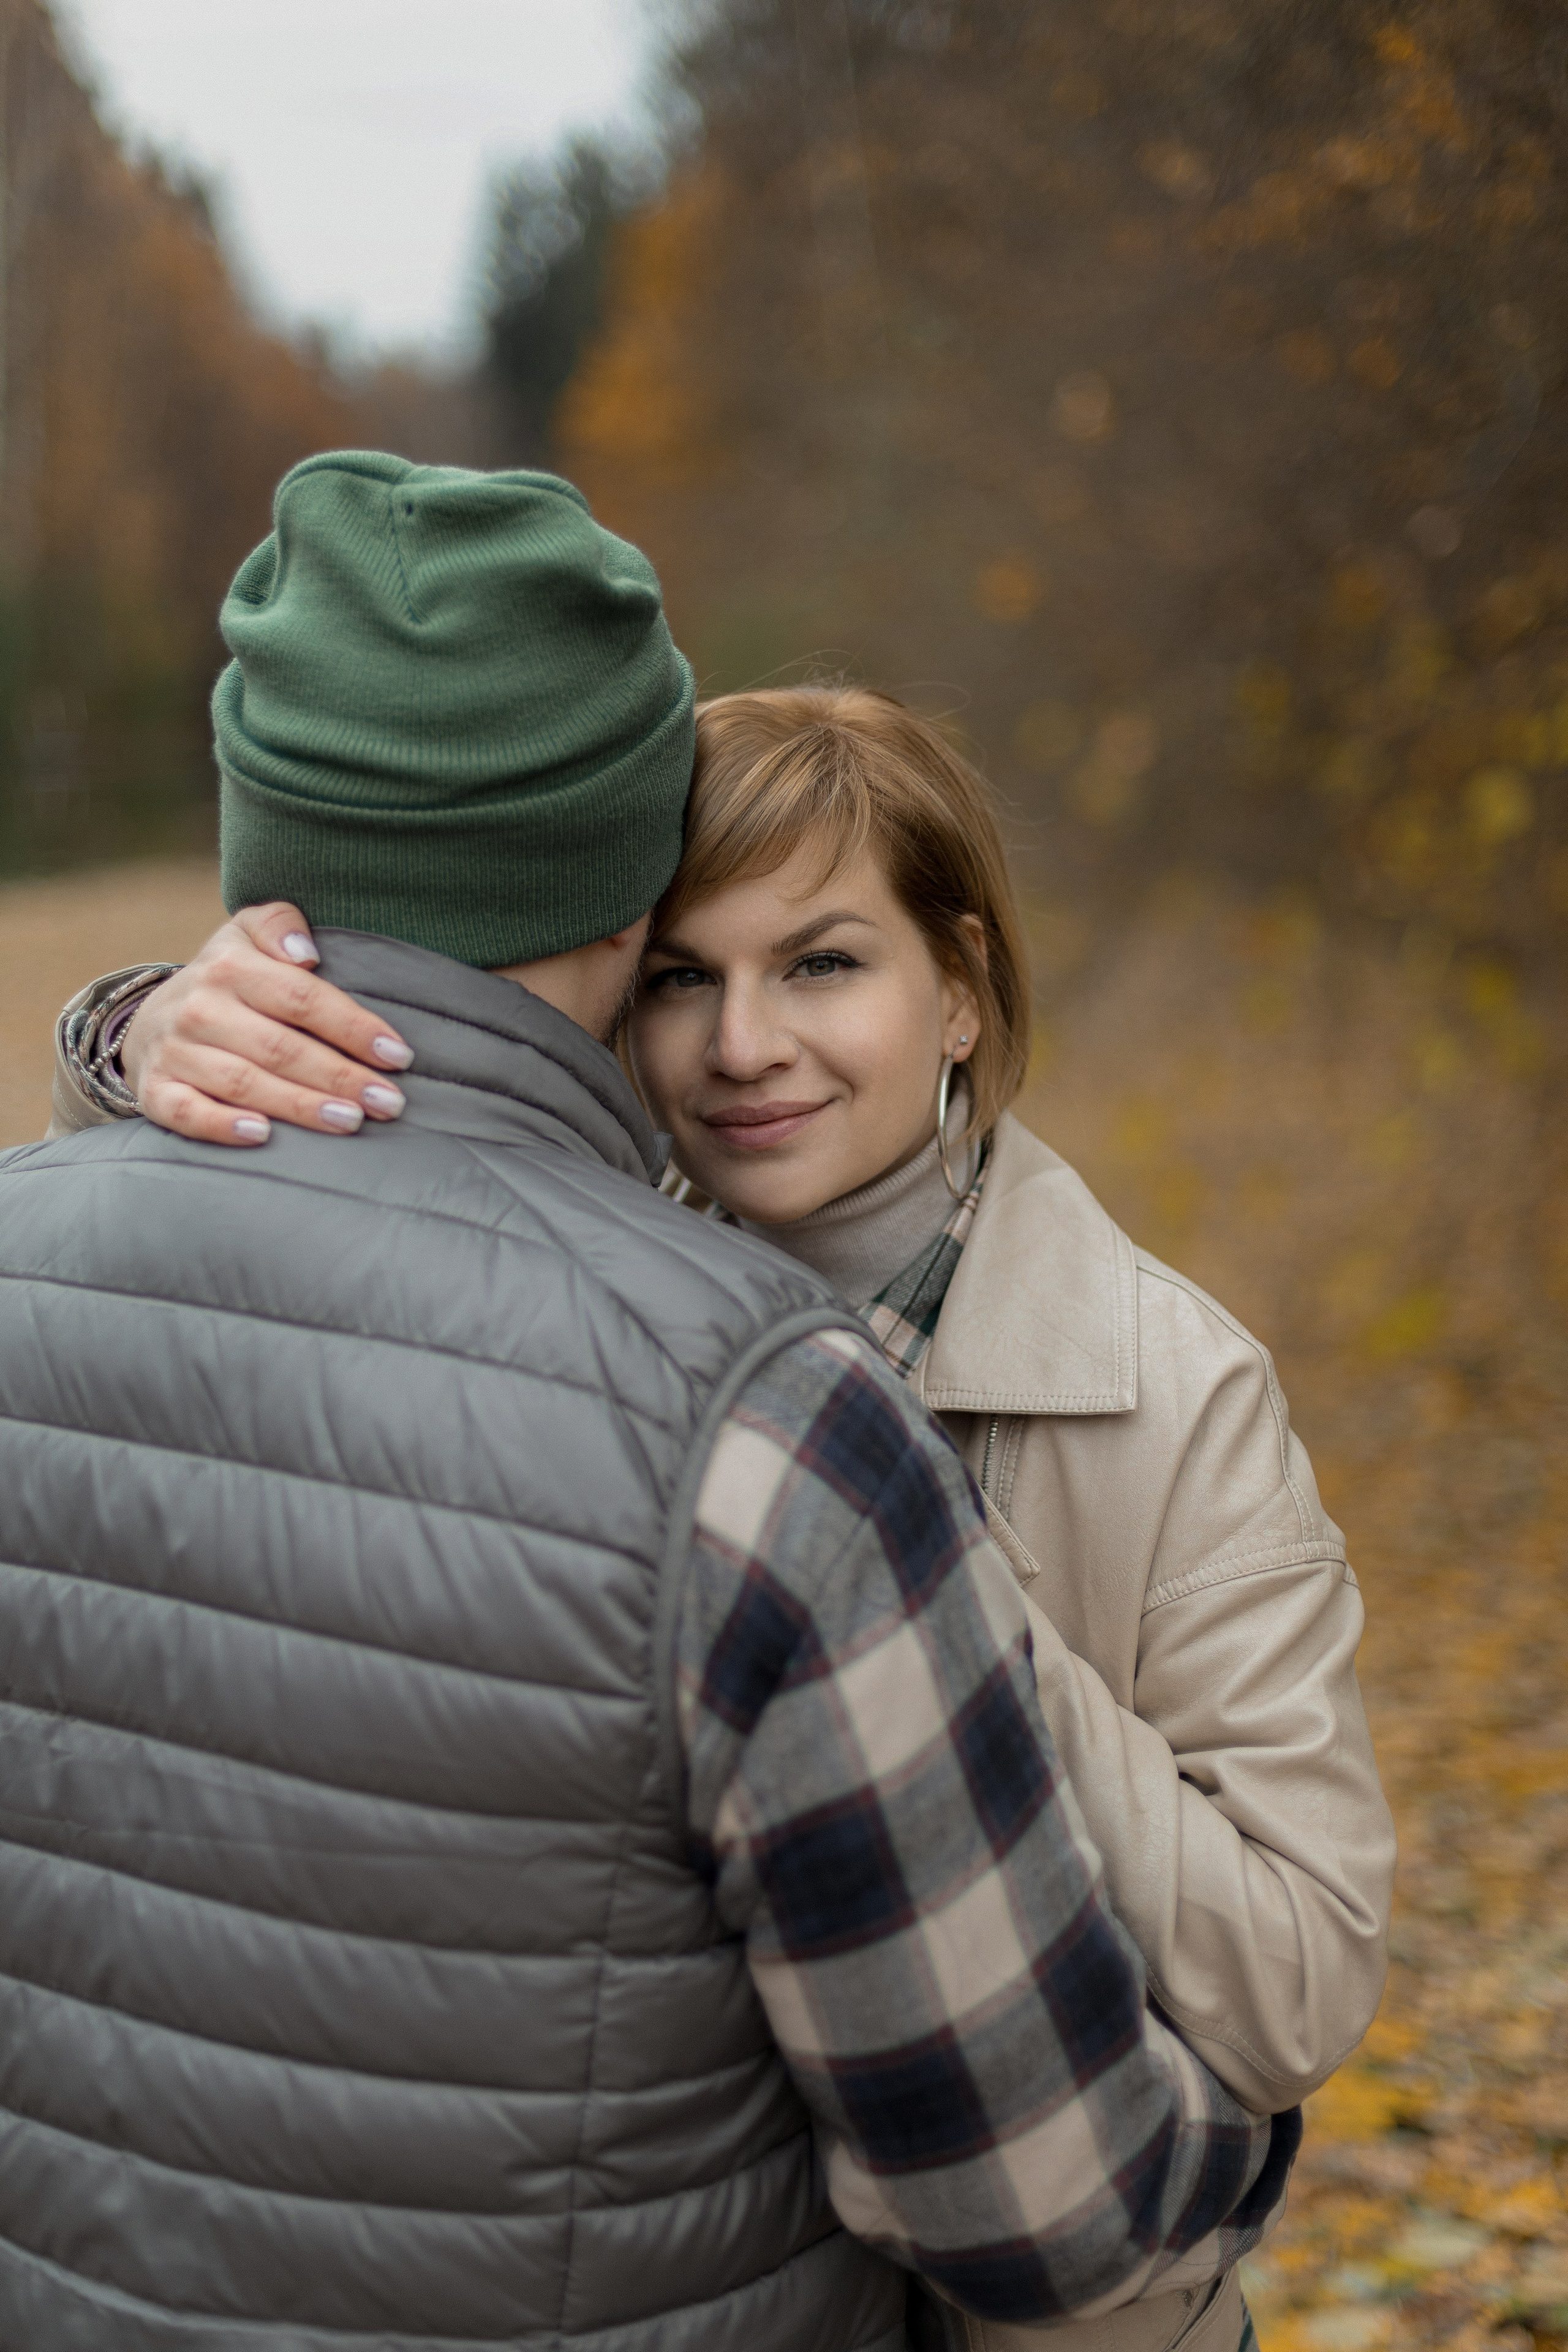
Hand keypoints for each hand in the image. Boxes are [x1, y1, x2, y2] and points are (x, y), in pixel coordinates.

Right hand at [120, 904, 413, 1147]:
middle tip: (388, 1103)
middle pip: (280, 1047)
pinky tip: (263, 1136)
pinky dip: (221, 1125)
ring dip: (300, 1106)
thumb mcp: (246, 933)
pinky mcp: (156, 1090)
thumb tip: (306, 951)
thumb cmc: (225, 979)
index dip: (353, 1028)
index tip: (398, 1055)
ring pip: (243, 1083)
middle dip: (340, 1077)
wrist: (150, 1017)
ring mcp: (176, 1051)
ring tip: (350, 1122)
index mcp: (230, 967)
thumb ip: (279, 923)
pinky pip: (186, 1112)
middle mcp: (200, 1008)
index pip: (302, 998)